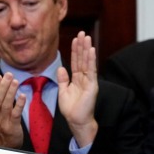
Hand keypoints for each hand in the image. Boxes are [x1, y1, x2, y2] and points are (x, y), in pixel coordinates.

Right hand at [0, 72, 24, 148]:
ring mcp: (3, 121)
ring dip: (10, 92)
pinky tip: (22, 95)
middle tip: (8, 75)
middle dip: (2, 86)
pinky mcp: (12, 127)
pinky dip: (19, 104)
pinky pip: (15, 114)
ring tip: (15, 81)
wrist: (2, 146)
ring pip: (5, 105)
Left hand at [57, 30, 98, 147]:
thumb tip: (61, 68)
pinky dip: (91, 60)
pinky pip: (91, 71)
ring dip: (87, 49)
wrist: (76, 120)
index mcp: (77, 79)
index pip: (76, 62)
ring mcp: (89, 81)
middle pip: (82, 59)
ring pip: (87, 62)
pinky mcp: (92, 85)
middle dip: (82, 46)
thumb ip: (63, 79)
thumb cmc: (71, 109)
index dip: (75, 51)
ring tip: (87, 37)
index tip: (75, 39)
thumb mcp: (63, 91)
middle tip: (82, 32)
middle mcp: (84, 78)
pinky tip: (91, 50)